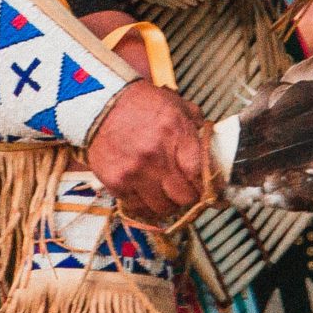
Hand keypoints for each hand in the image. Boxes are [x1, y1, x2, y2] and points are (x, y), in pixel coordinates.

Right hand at [86, 81, 209, 224]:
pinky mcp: (116, 183)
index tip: (205, 186)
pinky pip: (138, 207)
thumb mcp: (176, 105)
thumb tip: (213, 146)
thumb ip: (196, 126)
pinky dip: (144, 203)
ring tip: (166, 194)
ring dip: (167, 204)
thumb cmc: (141, 104)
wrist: (99, 105)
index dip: (205, 184)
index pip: (200, 174)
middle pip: (184, 197)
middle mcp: (156, 156)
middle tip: (186, 191)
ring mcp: (134, 172)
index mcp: (175, 134)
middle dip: (189, 197)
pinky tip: (145, 191)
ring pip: (162, 208)